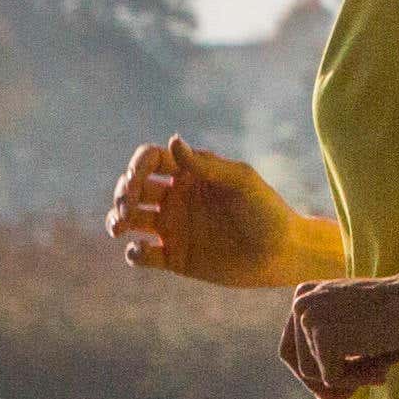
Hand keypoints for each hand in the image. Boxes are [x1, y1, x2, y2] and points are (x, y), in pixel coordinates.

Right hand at [113, 140, 336, 291]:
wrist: (283, 254)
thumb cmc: (267, 211)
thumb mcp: (239, 181)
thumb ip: (205, 164)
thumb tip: (173, 140)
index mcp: (190, 174)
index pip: (150, 161)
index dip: (136, 166)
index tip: (136, 179)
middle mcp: (177, 198)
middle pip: (133, 189)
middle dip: (122, 194)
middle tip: (128, 207)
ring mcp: (174, 228)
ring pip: (130, 220)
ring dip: (116, 220)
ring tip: (118, 227)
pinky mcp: (175, 258)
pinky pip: (143, 255)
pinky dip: (134, 253)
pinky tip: (140, 251)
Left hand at [280, 270, 398, 398]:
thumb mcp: (358, 331)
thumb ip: (337, 356)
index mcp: (305, 295)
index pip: (293, 347)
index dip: (310, 376)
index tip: (331, 395)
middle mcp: (300, 304)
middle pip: (299, 364)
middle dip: (325, 385)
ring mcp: (309, 320)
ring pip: (316, 375)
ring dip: (351, 379)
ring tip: (383, 369)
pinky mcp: (323, 338)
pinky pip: (332, 379)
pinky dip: (358, 380)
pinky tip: (383, 366)